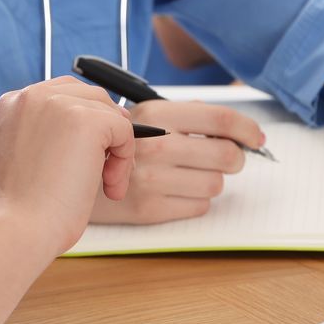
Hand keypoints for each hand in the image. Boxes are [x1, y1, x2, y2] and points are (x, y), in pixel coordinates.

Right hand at [0, 78, 137, 256]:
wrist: (17, 229)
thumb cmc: (20, 208)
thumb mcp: (27, 155)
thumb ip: (51, 133)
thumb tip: (100, 126)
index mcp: (13, 102)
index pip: (64, 94)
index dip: (84, 122)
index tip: (88, 154)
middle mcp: (33, 95)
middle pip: (91, 96)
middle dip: (106, 131)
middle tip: (106, 167)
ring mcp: (60, 104)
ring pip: (111, 114)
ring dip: (117, 150)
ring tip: (106, 184)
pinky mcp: (87, 120)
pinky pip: (124, 130)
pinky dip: (125, 160)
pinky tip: (109, 187)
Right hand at [88, 100, 265, 223]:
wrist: (66, 176)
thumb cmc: (113, 145)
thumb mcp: (142, 114)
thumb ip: (184, 114)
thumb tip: (235, 128)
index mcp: (157, 115)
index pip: (220, 119)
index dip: (248, 129)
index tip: (257, 138)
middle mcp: (156, 146)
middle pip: (227, 156)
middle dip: (235, 158)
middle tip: (228, 159)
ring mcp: (151, 180)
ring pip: (215, 185)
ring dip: (212, 180)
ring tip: (191, 174)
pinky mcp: (148, 209)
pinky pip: (198, 207)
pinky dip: (195, 200)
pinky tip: (177, 191)